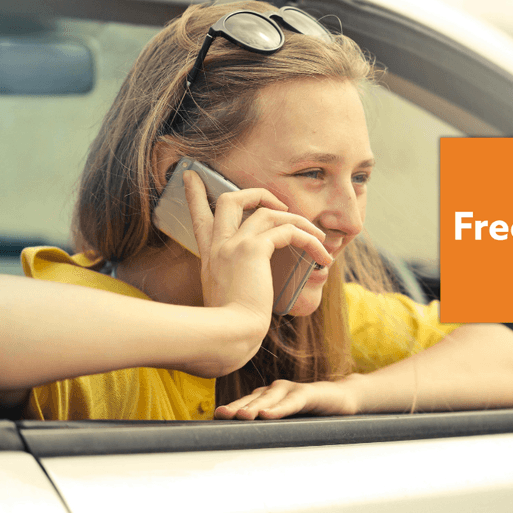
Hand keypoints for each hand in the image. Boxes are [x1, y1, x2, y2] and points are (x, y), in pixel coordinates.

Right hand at [183, 170, 331, 323]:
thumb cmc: (229, 328)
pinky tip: (321, 254)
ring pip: (267, 211)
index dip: (195, 195)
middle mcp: (218, 245)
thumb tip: (254, 294)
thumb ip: (234, 288)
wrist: (228, 335)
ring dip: (298, 220)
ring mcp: (234, 244)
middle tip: (280, 204)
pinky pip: (287, 230)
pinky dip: (308, 238)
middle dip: (257, 194)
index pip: (200, 218)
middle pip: (230, 200)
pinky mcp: (254, 249)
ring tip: (318, 237)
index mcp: (210, 257)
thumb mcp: (224, 301)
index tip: (191, 176)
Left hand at [213, 377, 363, 419]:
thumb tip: (243, 445)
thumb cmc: (310, 412)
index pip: (244, 402)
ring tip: (242, 416)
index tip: (214, 417)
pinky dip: (279, 408)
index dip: (230, 409)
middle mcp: (275, 389)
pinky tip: (268, 415)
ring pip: (269, 399)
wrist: (341, 399)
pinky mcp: (309, 393)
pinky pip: (292, 401)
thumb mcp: (286, 421)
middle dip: (236, 407)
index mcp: (267, 396)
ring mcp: (292, 389)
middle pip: (252, 399)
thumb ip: (268, 428)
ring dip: (255, 407)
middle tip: (221, 416)